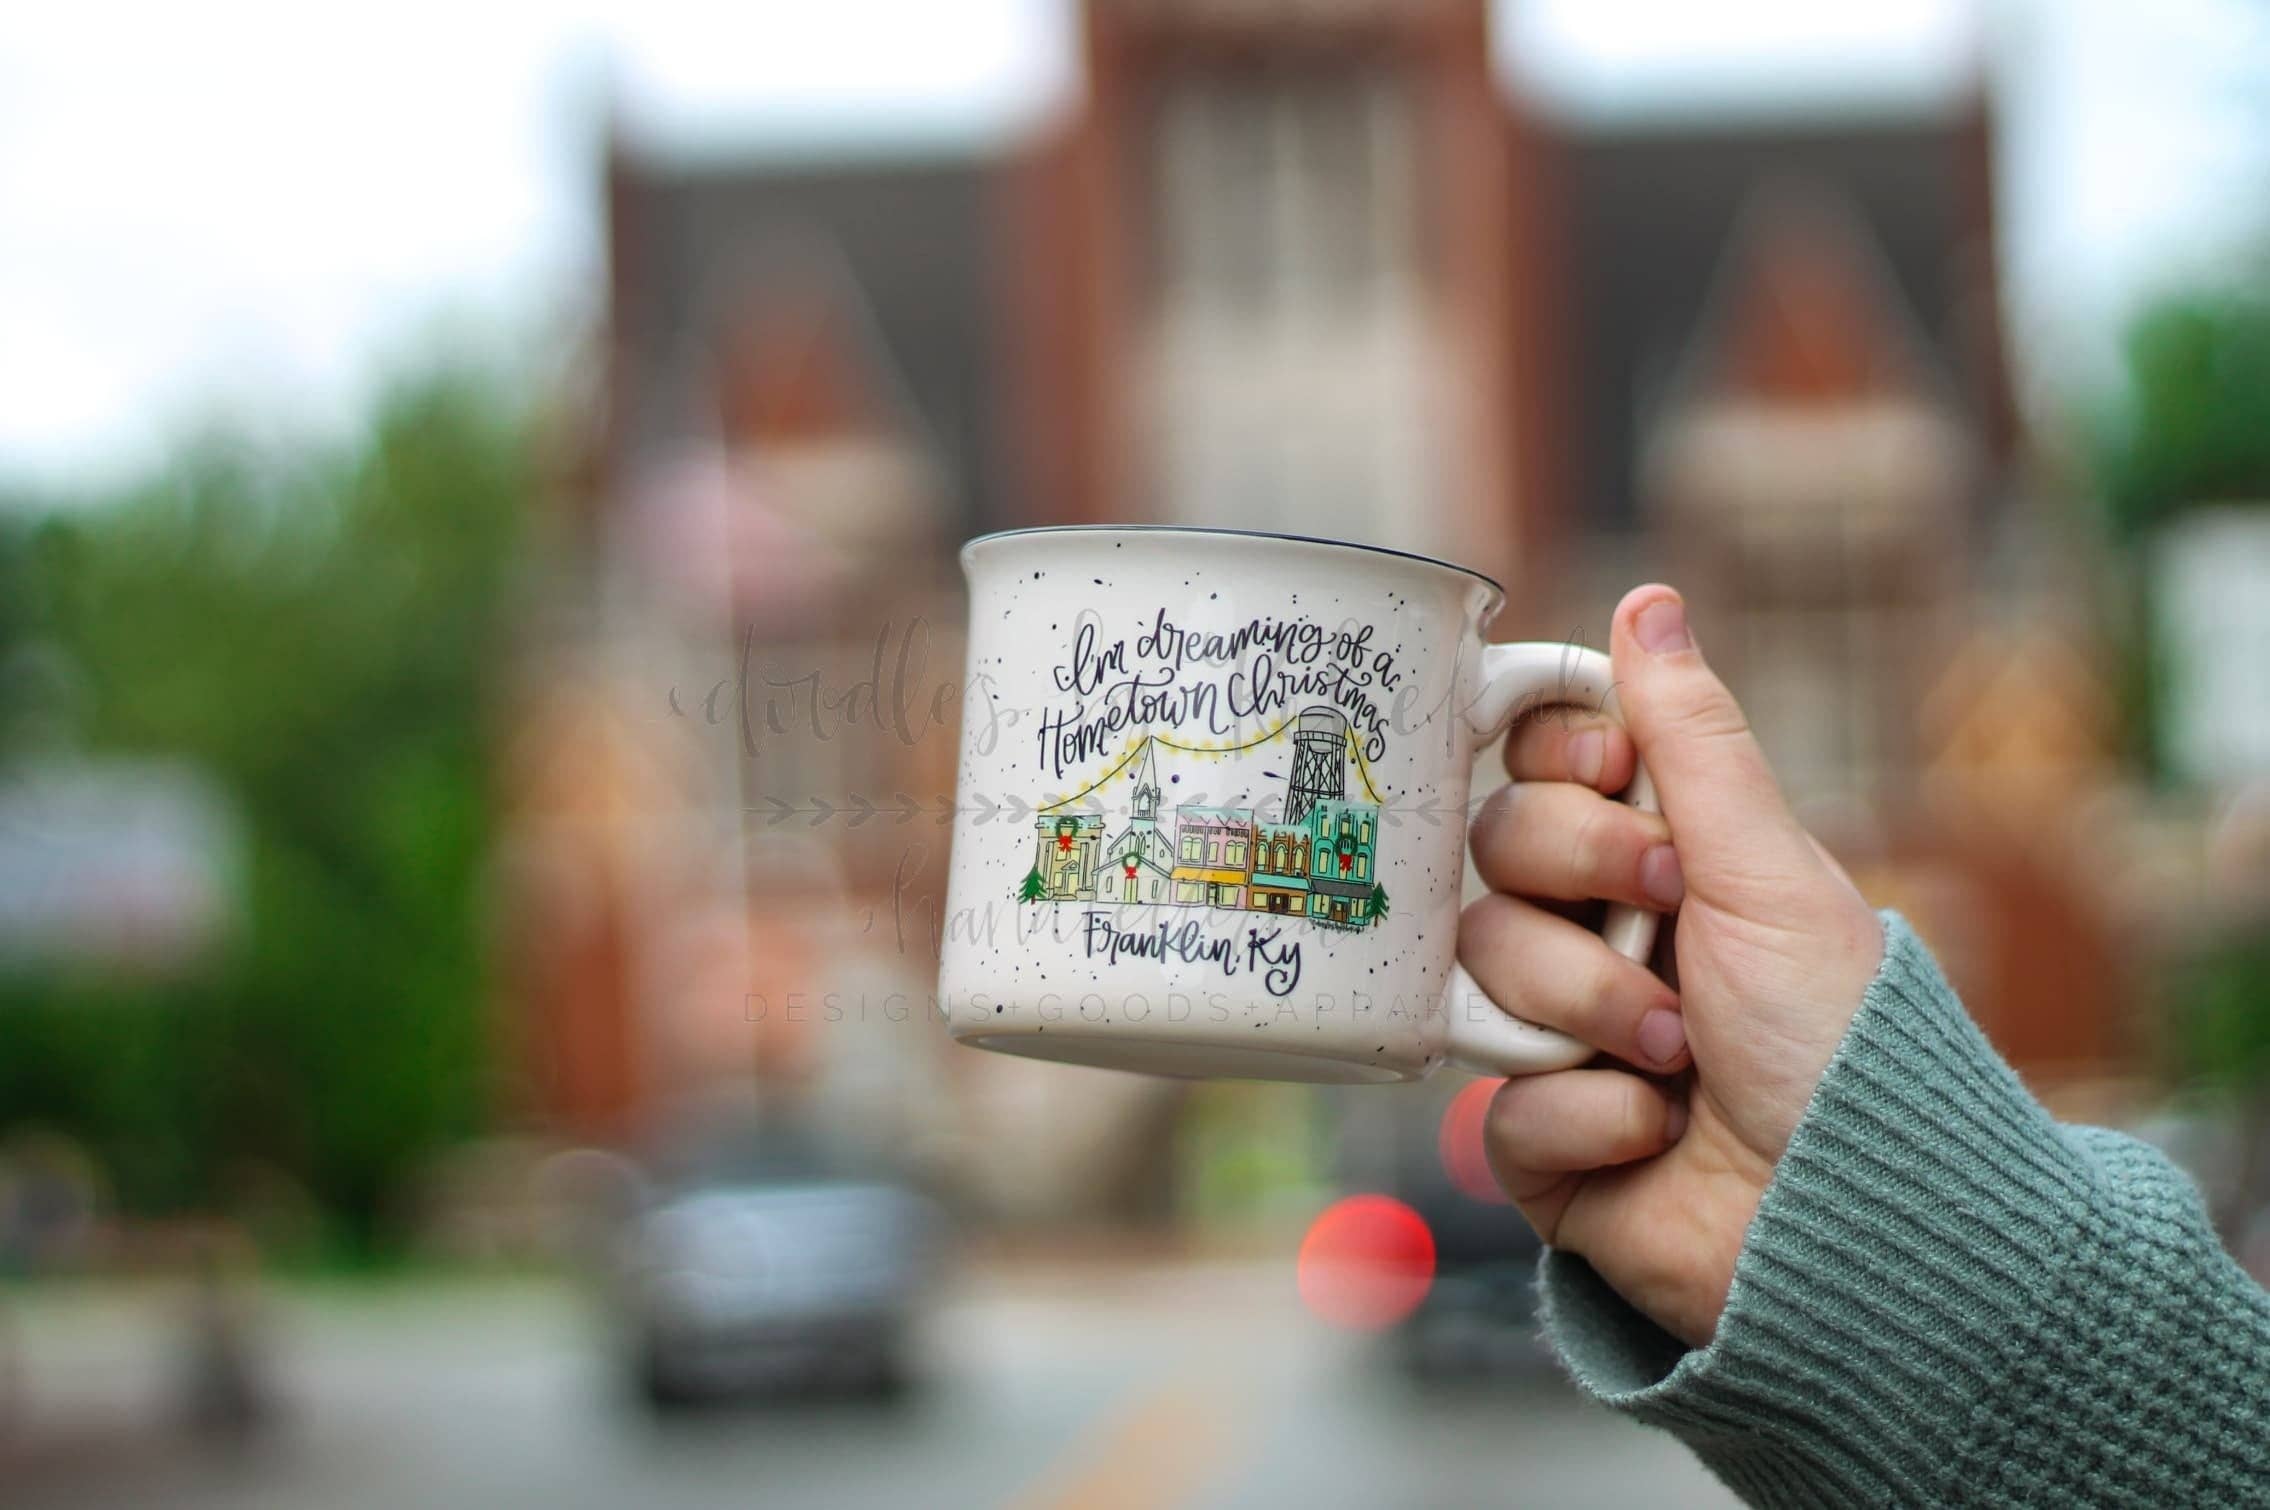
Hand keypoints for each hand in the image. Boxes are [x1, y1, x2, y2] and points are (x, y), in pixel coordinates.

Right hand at [1460, 585, 1884, 1346]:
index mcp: (1661, 856)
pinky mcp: (1537, 1143)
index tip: (1609, 773)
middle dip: (1581, 880)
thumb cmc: (1836, 1039)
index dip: (1552, 761)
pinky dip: (1587, 1119)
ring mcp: (1561, 1034)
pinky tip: (1653, 1139)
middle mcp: (1600, 931)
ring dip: (1592, 1007)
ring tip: (1678, 1060)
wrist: (1849, 1222)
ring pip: (1484, 965)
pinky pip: (1497, 1101)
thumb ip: (1689, 740)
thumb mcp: (1768, 872)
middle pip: (1495, 848)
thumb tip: (1647, 598)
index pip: (1542, 764)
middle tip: (1667, 918)